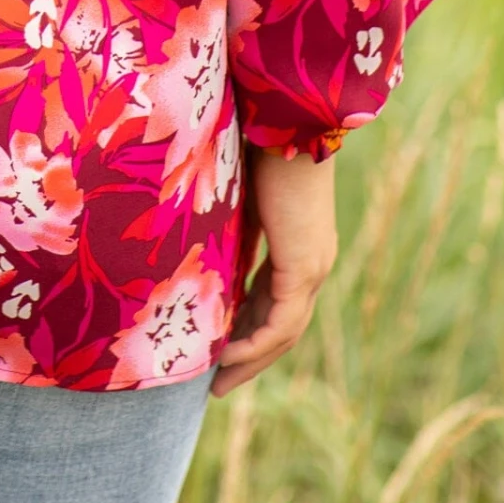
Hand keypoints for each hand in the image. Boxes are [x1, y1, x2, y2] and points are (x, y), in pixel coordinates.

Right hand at [212, 146, 337, 396]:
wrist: (285, 120)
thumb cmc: (256, 141)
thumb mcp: (235, 194)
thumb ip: (224, 223)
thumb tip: (191, 240)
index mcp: (300, 245)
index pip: (275, 302)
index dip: (248, 329)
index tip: (218, 348)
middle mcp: (312, 263)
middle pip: (282, 327)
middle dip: (249, 358)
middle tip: (217, 382)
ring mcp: (311, 267)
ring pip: (283, 332)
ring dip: (250, 360)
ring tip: (217, 382)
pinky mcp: (302, 267)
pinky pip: (280, 324)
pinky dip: (254, 345)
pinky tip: (225, 357)